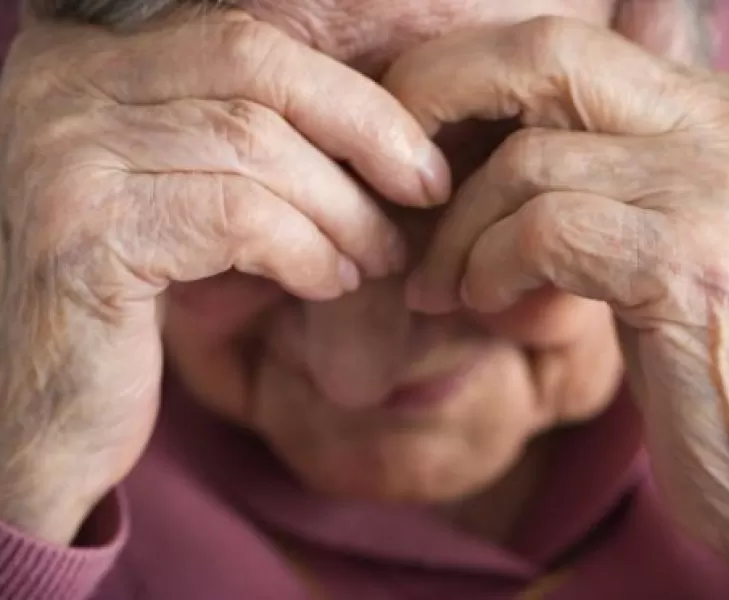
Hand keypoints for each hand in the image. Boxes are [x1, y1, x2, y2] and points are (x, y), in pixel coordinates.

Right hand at [0, 11, 448, 544]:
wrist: (43, 412)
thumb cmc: (132, 306)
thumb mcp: (184, 202)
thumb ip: (246, 148)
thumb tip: (377, 129)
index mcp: (86, 60)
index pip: (243, 38)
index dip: (347, 94)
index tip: (416, 155)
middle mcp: (60, 82)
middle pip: (254, 65)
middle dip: (365, 131)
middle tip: (426, 192)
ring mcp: (64, 150)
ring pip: (256, 144)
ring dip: (344, 210)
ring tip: (376, 257)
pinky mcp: (85, 229)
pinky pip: (238, 216)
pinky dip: (307, 251)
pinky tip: (330, 283)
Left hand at [384, 16, 728, 597]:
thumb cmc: (686, 352)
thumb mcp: (637, 238)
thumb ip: (589, 165)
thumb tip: (490, 113)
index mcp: (708, 107)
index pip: (561, 39)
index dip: (461, 72)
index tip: (405, 130)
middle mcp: (724, 124)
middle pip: (544, 54)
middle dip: (437, 104)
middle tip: (392, 179)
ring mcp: (716, 187)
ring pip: (526, 162)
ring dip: (455, 233)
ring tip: (439, 286)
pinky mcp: (690, 262)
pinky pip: (544, 231)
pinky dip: (489, 269)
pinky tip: (488, 306)